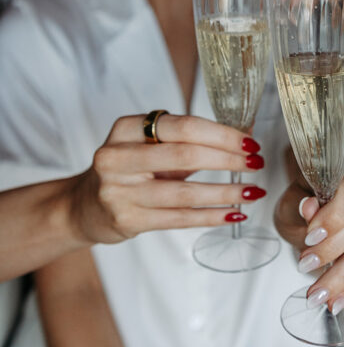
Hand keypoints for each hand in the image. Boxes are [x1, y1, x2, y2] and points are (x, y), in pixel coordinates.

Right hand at [72, 113, 265, 243]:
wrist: (83, 206)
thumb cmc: (127, 169)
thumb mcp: (146, 146)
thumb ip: (185, 140)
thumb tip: (242, 139)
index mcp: (126, 128)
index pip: (183, 126)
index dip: (221, 134)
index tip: (249, 142)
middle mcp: (117, 157)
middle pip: (185, 155)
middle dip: (228, 160)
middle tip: (257, 163)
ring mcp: (119, 191)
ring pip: (185, 192)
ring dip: (225, 192)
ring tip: (252, 191)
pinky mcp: (127, 220)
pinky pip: (179, 218)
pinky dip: (211, 216)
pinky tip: (233, 214)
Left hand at [275, 155, 343, 314]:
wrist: (311, 200)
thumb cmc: (300, 197)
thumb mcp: (290, 199)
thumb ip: (298, 205)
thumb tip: (309, 207)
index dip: (333, 214)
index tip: (309, 238)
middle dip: (333, 248)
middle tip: (304, 268)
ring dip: (343, 273)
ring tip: (318, 295)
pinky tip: (337, 301)